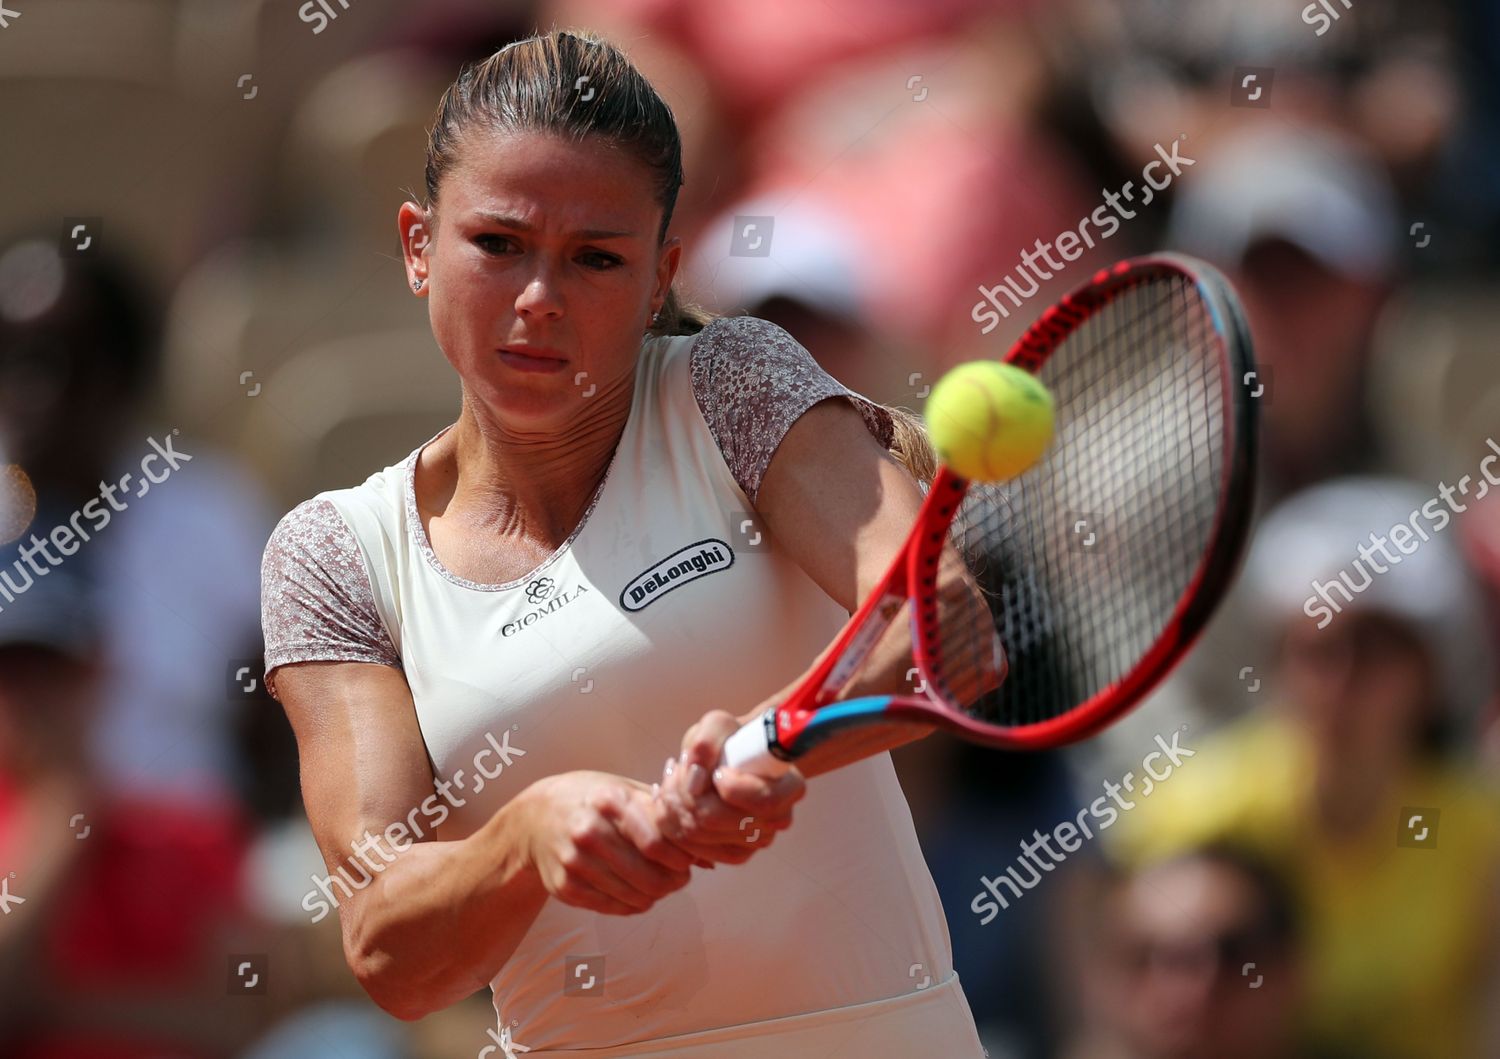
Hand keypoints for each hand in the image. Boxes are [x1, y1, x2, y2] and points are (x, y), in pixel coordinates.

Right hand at [520, 771, 697, 915]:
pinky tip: (637, 893)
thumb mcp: (623, 790)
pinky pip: (612, 907)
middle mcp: (589, 832)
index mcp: (609, 801)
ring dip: (656, 895)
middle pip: (648, 875)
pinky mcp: (565, 888)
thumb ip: (664, 815)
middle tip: (680, 878)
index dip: (681, 857)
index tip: (689, 860)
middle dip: (674, 882)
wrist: (535, 818)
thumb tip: (708, 851)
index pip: (657, 842)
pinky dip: (633, 905)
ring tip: (661, 884)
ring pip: (633, 896)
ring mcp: (575, 862)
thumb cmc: (591, 800)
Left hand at [653, 709, 805, 864]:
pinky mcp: (732, 854)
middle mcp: (777, 820)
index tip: (718, 771)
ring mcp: (755, 841)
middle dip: (685, 792)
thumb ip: (707, 742)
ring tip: (672, 777)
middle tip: (678, 767)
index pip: (763, 801)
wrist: (730, 759)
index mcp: (790, 787)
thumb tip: (696, 779)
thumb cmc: (729, 739)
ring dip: (673, 803)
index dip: (730, 787)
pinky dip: (671, 822)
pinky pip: (690, 848)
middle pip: (716, 821)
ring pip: (697, 834)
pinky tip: (671, 798)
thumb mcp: (718, 725)